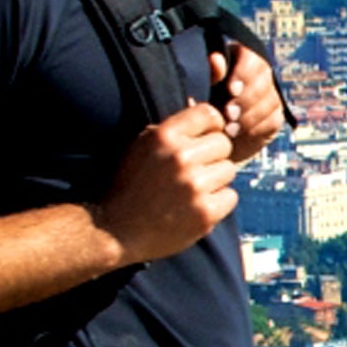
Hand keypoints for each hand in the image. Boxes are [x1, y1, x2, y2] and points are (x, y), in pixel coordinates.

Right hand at [96, 101, 239, 264]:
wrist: (116, 232)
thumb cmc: (129, 187)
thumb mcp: (142, 147)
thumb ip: (174, 130)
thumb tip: (209, 114)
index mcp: (164, 136)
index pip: (209, 114)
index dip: (210, 127)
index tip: (204, 139)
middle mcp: (181, 157)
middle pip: (223, 144)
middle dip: (212, 156)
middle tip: (194, 171)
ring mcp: (195, 186)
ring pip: (229, 170)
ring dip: (215, 180)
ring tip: (192, 191)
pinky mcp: (205, 213)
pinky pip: (230, 196)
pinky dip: (218, 203)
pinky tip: (197, 207)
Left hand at [210, 46, 285, 162]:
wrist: (206, 143)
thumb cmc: (200, 109)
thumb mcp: (199, 92)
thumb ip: (209, 75)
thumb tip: (216, 59)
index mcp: (237, 59)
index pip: (250, 57)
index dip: (243, 73)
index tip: (231, 90)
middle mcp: (258, 75)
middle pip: (264, 77)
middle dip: (246, 98)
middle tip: (228, 114)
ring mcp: (269, 96)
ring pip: (270, 100)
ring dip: (250, 116)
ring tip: (230, 129)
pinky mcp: (274, 118)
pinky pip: (273, 120)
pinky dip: (257, 128)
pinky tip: (240, 134)